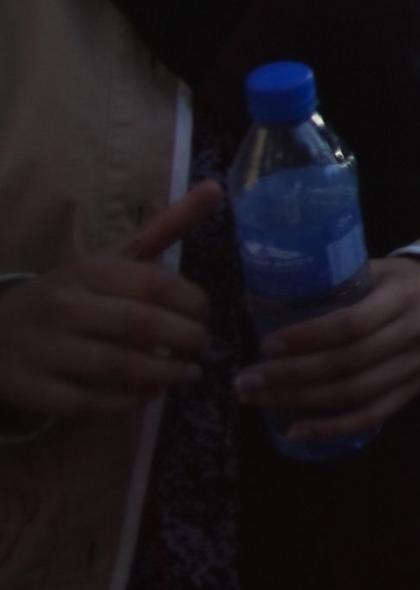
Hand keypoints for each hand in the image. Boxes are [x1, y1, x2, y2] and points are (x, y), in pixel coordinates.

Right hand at [0, 182, 218, 419]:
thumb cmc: (70, 294)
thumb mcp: (112, 257)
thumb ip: (166, 226)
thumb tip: (217, 186)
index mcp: (89, 270)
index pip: (157, 284)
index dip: (194, 304)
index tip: (205, 316)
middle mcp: (65, 306)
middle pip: (141, 326)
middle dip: (186, 341)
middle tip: (203, 350)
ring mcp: (44, 348)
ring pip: (117, 367)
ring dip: (164, 375)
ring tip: (187, 375)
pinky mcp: (30, 388)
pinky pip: (87, 402)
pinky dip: (126, 403)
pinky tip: (148, 396)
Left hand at [236, 256, 419, 443]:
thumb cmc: (402, 281)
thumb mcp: (376, 269)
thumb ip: (335, 283)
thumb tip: (261, 299)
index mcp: (404, 296)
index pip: (352, 323)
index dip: (307, 337)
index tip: (266, 344)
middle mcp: (415, 333)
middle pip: (348, 363)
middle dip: (291, 375)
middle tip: (247, 380)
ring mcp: (418, 366)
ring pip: (355, 393)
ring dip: (301, 401)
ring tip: (258, 399)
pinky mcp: (415, 390)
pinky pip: (372, 416)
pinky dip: (332, 428)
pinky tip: (295, 429)